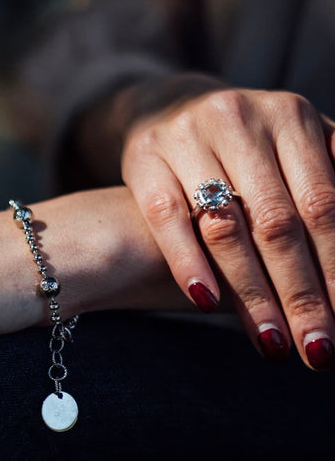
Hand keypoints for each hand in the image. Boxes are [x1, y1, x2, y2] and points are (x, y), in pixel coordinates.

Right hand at [122, 86, 334, 369]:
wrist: (167, 111)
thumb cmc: (244, 146)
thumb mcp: (292, 150)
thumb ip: (325, 186)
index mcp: (291, 116)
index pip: (322, 203)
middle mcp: (238, 119)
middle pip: (276, 221)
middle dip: (301, 293)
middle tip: (316, 350)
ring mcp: (185, 137)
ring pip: (223, 226)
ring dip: (250, 293)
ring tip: (271, 343)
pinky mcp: (144, 158)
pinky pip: (167, 217)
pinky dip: (187, 262)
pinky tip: (206, 303)